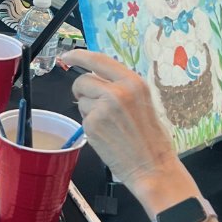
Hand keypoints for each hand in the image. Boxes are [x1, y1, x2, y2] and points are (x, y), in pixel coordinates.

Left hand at [61, 50, 181, 191]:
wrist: (152, 166)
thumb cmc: (151, 139)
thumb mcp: (143, 102)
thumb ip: (121, 87)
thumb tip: (97, 78)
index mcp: (133, 82)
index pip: (99, 60)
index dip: (79, 55)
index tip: (68, 56)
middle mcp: (118, 92)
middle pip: (83, 80)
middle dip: (81, 90)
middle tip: (90, 102)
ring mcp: (103, 108)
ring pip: (81, 101)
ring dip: (88, 111)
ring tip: (109, 125)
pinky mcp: (93, 125)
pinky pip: (83, 119)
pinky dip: (90, 126)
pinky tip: (106, 135)